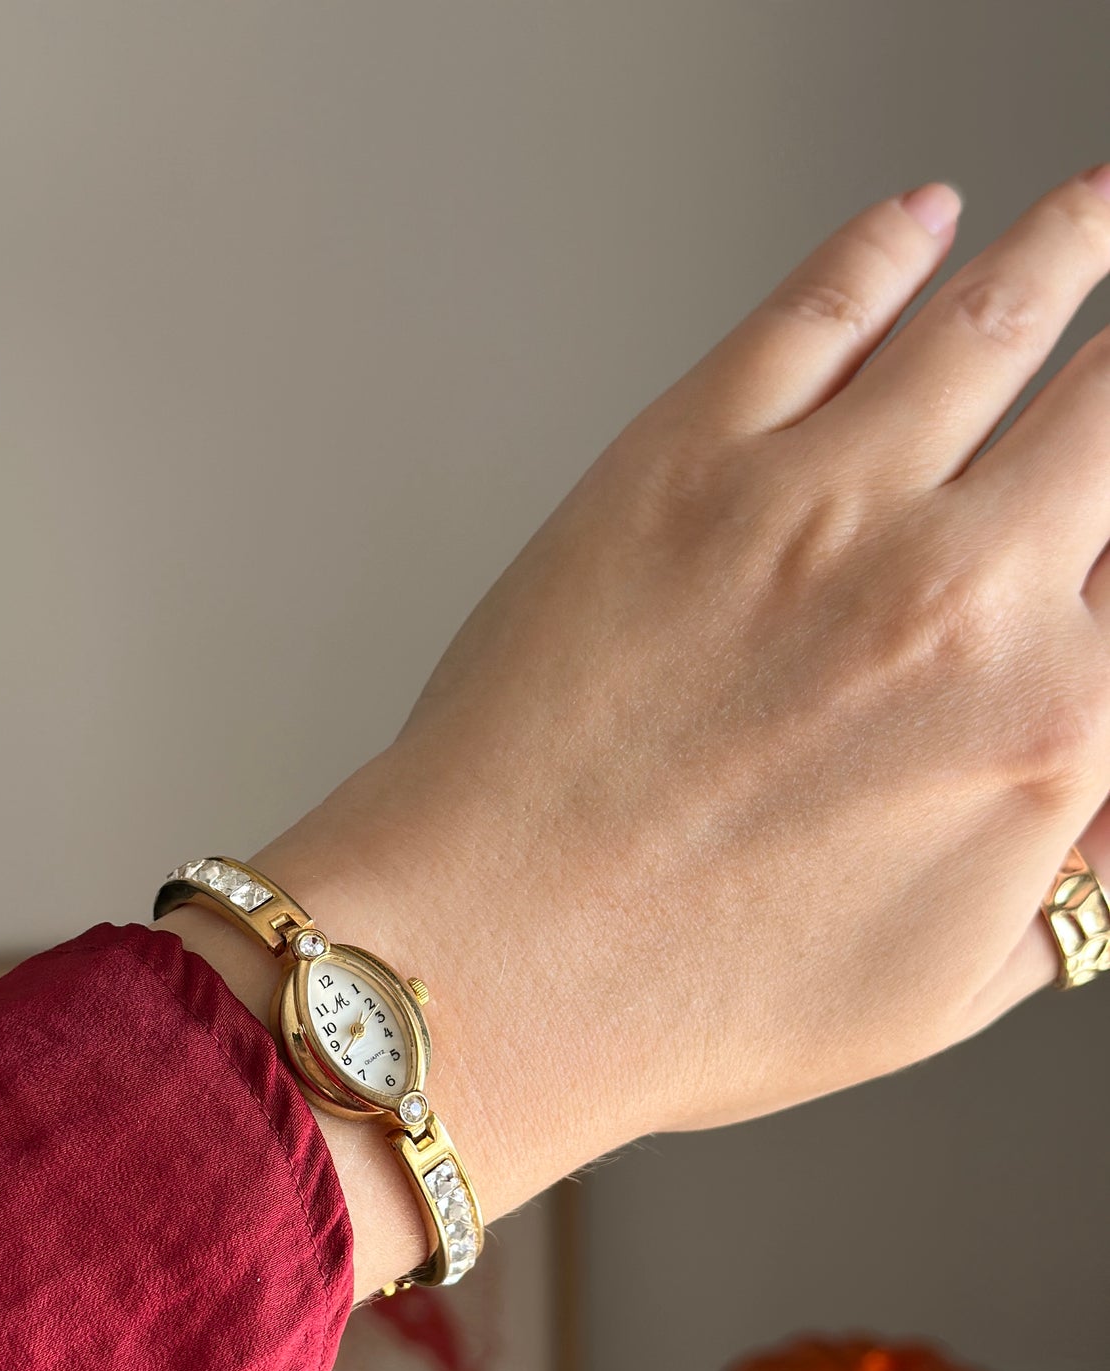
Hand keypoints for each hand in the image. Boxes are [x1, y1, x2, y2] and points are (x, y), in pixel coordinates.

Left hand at [166, 167, 1109, 1294]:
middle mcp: (957, 593)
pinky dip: (886, 246)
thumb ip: (1062, 880)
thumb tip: (1096, 797)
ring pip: (993, 320)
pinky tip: (922, 221)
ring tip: (1098, 209)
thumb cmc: (682, 998)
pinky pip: (820, 307)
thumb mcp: (937, 990)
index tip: (1100, 542)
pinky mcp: (687, 460)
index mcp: (1046, 729)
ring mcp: (819, 505)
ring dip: (1068, 246)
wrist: (484, 964)